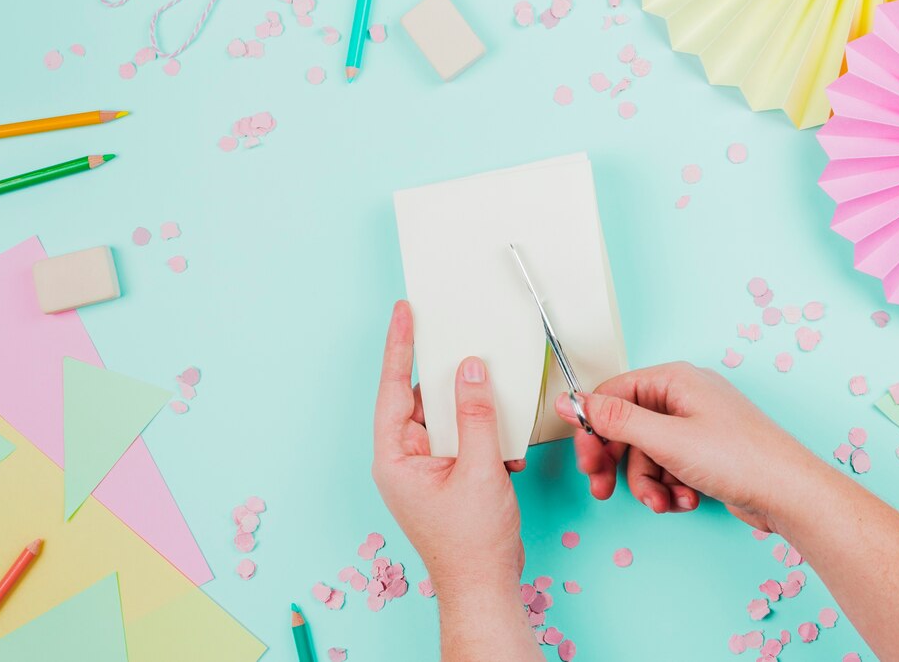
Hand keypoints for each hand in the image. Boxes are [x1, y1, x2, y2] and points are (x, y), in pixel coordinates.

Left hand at [373, 301, 525, 597]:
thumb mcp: (480, 469)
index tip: (404, 312)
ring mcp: (425, 468)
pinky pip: (463, 439)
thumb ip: (477, 415)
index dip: (399, 347)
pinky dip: (485, 438)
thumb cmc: (472, 542)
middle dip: (447, 377)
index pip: (393, 389)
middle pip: (421, 400)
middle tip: (460, 338)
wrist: (484, 586)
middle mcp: (405, 459)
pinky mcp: (446, 475)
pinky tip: (505, 451)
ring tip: (495, 404)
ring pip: (447, 418)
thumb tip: (471, 370)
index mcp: (395, 457)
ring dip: (475, 414)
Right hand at [555, 362, 819, 530]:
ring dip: (646, 483)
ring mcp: (695, 427)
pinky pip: (666, 468)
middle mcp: (683, 398)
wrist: (790, 496)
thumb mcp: (665, 439)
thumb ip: (614, 420)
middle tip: (602, 487)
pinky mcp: (703, 454)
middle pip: (626, 427)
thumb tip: (571, 401)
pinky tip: (683, 500)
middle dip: (616, 463)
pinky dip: (668, 488)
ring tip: (662, 501)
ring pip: (644, 454)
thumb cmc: (740, 459)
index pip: (614, 394)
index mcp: (674, 381)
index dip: (594, 427)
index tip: (586, 458)